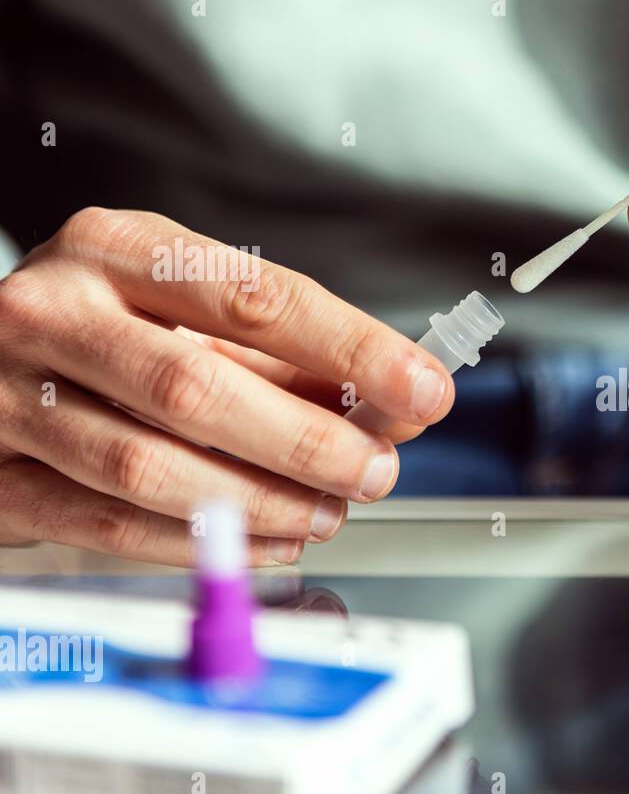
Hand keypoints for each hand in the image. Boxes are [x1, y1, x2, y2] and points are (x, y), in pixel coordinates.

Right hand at [0, 208, 453, 564]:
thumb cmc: (105, 331)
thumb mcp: (186, 313)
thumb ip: (287, 359)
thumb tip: (396, 406)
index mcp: (116, 249)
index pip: (252, 296)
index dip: (351, 349)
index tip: (422, 388)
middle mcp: (52, 311)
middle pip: (196, 388)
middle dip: (308, 441)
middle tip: (375, 471)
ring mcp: (4, 395)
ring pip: (147, 467)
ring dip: (260, 503)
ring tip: (327, 514)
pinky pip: (106, 525)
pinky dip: (199, 544)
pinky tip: (265, 542)